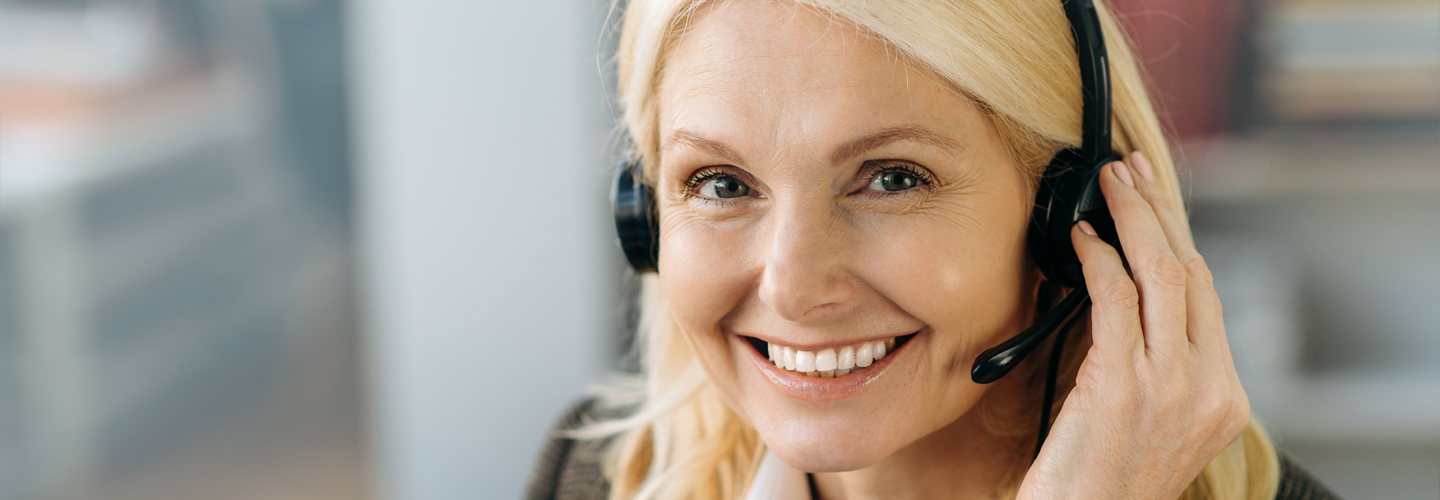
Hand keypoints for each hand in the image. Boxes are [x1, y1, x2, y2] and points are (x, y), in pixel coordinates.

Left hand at [1016, 152, 1250, 498]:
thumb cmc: (1098, 485)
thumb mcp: (1143, 420)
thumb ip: (1145, 364)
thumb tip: (1114, 293)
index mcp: (1223, 399)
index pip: (1207, 297)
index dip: (1179, 238)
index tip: (1154, 200)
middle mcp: (1208, 389)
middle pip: (1192, 273)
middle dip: (1159, 211)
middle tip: (1130, 170)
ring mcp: (1172, 387)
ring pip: (1163, 275)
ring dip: (1132, 218)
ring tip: (1109, 183)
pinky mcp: (1124, 386)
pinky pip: (1116, 301)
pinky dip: (1099, 260)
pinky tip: (1082, 239)